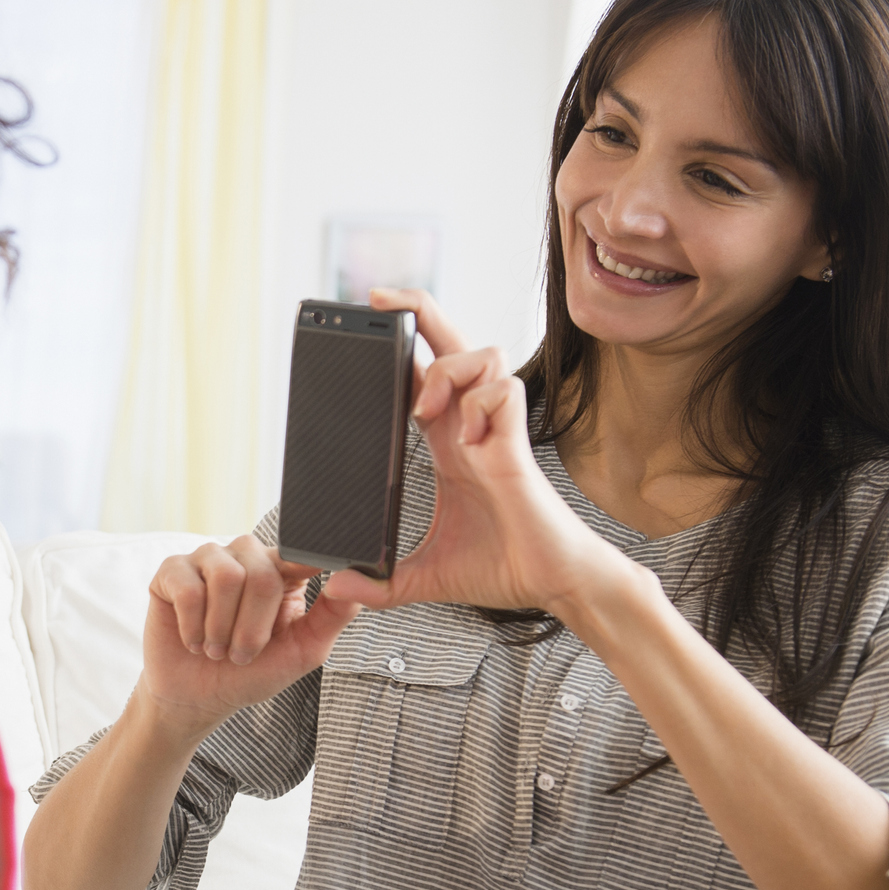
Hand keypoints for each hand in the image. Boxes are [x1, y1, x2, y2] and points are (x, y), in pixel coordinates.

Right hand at [141, 537, 358, 737]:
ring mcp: (207, 559)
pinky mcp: (171, 571)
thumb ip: (332, 617)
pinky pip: (189, 589)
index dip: (307, 562)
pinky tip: (193, 639)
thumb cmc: (251, 673)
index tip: (312, 573)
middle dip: (252, 628)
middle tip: (241, 654)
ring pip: (225, 577)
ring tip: (216, 648)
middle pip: (260, 573)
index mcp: (280, 569)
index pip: (299, 554)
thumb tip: (357, 585)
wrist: (198, 698)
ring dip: (221, 629)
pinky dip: (193, 627)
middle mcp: (245, 555)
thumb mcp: (302, 651)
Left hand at [326, 290, 620, 616]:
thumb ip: (381, 584)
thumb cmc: (502, 567)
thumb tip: (336, 589)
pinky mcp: (517, 447)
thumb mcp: (425, 578)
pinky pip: (505, 392)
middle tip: (377, 300)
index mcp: (447, 444)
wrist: (552, 584)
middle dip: (418, 311)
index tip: (364, 332)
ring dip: (446, 370)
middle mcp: (471, 427)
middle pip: (450, 345)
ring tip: (426, 411)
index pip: (421, 376)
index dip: (397, 349)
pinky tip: (468, 437)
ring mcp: (496, 432)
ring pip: (480, 355)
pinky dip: (481, 403)